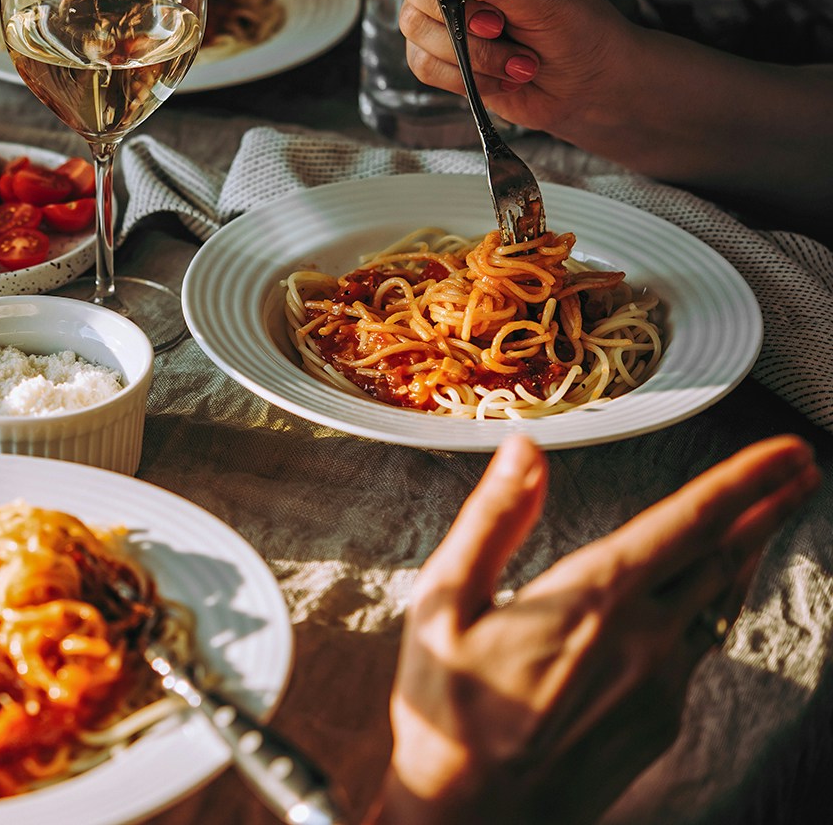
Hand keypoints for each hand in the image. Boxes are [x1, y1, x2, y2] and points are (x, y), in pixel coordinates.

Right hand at [370, 434, 818, 824]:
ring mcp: (660, 686)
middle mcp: (644, 640)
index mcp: (592, 600)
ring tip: (761, 522)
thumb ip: (491, 521)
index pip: (689, 524)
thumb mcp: (442, 605)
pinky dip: (709, 607)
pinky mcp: (660, 722)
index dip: (747, 481)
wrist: (475, 820)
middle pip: (724, 558)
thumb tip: (524, 452)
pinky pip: (697, 648)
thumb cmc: (448, 711)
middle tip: (800, 470)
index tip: (788, 453)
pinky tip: (700, 600)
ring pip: (718, 604)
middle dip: (766, 508)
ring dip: (743, 555)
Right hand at [373, 0, 640, 139]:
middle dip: (447, 8)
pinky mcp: (436, 49)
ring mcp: (441, 6)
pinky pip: (420, 60)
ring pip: (412, 23)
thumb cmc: (578, 25)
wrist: (590, 84)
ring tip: (518, 57)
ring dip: (470, 50)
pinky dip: (463, 75)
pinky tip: (502, 74)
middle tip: (499, 21)